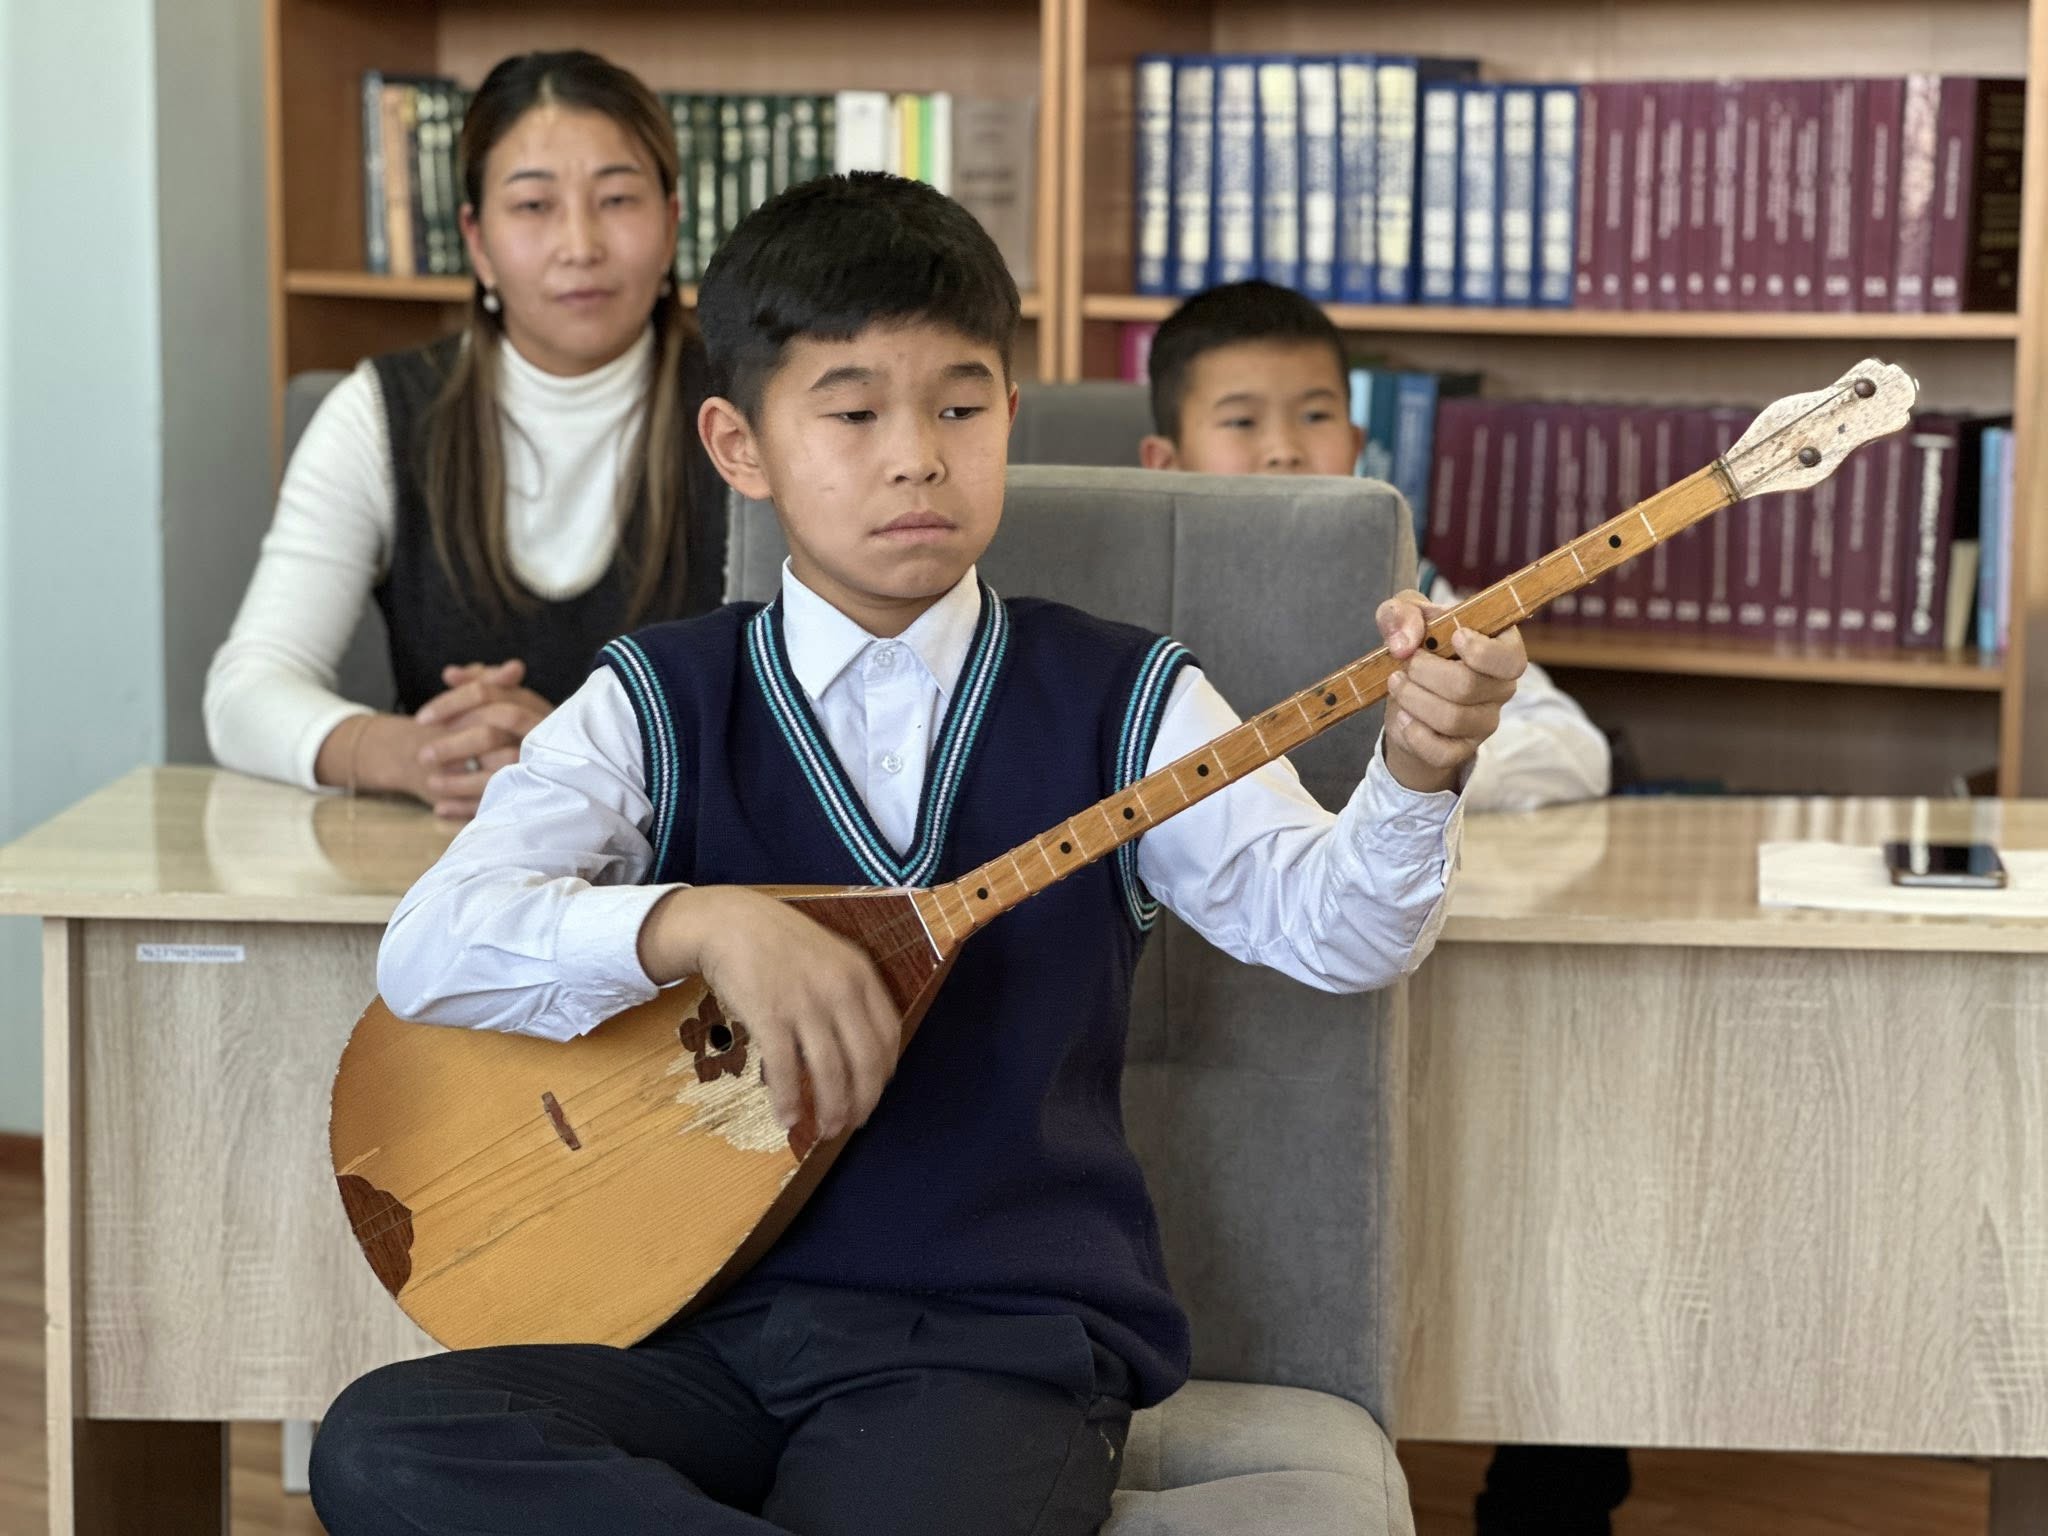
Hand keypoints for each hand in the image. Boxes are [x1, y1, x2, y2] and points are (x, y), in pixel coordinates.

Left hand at [412, 659, 553, 818]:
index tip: (421, 719)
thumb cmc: (522, 729)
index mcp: (532, 706)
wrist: (575, 769)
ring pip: (495, 772)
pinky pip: (500, 802)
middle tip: (422, 755)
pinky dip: (466, 808)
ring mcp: (541, 766)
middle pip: (491, 734)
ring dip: (458, 781)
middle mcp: (540, 735)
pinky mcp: (537, 797)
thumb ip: (480, 682)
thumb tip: (450, 673)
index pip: (489, 695)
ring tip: (430, 784)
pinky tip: (440, 809)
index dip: (452, 704)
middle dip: (453, 745)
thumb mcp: (509, 700)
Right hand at [637, 887, 901, 1141]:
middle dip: (861, 1102)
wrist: (729, 921)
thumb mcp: (829, 956)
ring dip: (830, 1110)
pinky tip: (786, 1118)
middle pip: (865, 1061)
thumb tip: (858, 1048)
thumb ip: (848, 994)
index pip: (888, 1035)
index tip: (874, 1094)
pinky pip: (784, 1069)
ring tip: (824, 1130)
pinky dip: (788, 1100)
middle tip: (851, 1123)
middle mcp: (839, 990)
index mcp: (860, 974)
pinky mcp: (769, 1015)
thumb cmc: (779, 943)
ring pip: (830, 1072)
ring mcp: (805, 1003)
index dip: (883, 1074)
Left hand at [1375, 589, 1525, 794]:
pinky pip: (1442, 752)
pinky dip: (1414, 735)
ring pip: (1452, 719)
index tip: (1454, 637)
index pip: (1510, 659)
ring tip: (1396, 684)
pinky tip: (1403, 718)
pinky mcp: (1463, 749)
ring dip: (1413, 700)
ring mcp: (1485, 720)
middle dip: (1425, 672)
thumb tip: (1404, 643)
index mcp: (1500, 648)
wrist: (1405, 692)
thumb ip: (1401, 613)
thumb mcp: (1405, 615)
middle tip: (1406, 663)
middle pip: (1468, 686)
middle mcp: (1500, 686)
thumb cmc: (1418, 644)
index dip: (1482, 651)